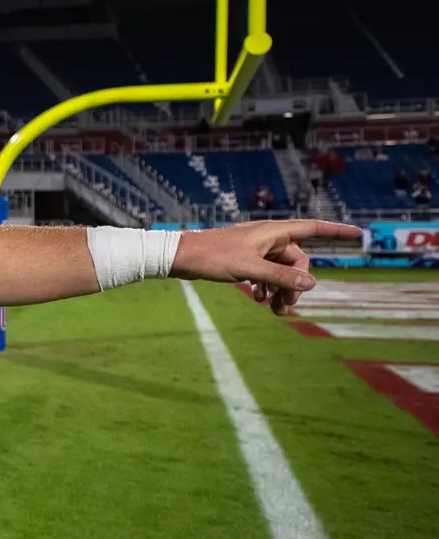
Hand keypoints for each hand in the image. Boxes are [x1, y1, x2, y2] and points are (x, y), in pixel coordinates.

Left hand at [170, 219, 360, 315]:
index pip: (312, 228)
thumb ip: (280, 276)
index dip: (335, 231)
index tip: (359, 233)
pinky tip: (260, 299)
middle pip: (296, 259)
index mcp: (271, 232)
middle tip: (286, 306)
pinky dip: (267, 286)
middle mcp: (266, 237)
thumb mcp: (249, 269)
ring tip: (275, 310)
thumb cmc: (212, 256)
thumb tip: (310, 282)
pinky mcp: (243, 259)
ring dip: (281, 288)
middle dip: (295, 282)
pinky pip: (265, 273)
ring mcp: (254, 248)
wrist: (178, 257)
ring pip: (280, 269)